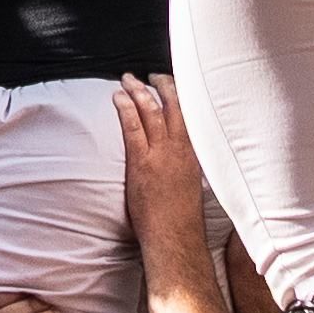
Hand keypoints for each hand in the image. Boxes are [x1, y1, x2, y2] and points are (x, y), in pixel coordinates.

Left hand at [112, 74, 209, 242]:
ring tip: (128, 80)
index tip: (175, 86)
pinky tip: (118, 98)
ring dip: (139, 91)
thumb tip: (181, 160)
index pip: (191, 116)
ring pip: (152, 111)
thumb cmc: (182, 219)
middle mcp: (181, 149)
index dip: (182, 97)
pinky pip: (133, 127)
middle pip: (174, 106)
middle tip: (151, 75)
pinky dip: (126, 108)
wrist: (174, 237)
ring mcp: (161, 154)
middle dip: (162, 85)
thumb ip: (187, 168)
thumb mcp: (194, 187)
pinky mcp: (142, 162)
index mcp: (196, 154)